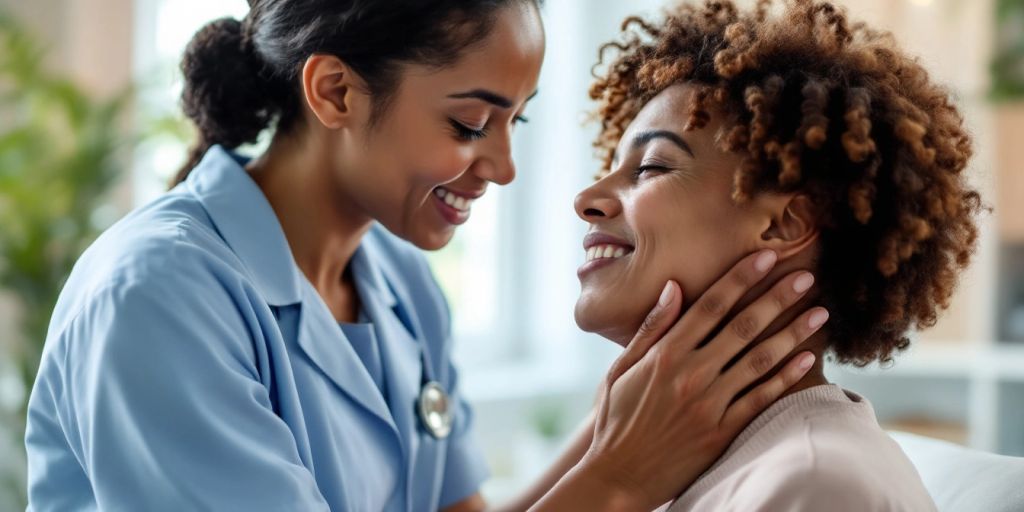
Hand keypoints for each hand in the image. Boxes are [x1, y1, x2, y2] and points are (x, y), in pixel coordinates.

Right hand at [579, 250, 825, 509]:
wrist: (618, 475)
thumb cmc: (615, 418)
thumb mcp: (621, 369)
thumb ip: (651, 329)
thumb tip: (673, 287)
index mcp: (665, 354)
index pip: (710, 306)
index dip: (740, 278)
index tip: (766, 256)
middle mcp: (690, 375)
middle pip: (743, 327)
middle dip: (777, 297)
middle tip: (806, 276)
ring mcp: (709, 404)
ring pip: (760, 361)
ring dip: (793, 333)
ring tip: (819, 313)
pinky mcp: (722, 432)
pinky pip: (761, 399)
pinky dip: (786, 377)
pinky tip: (806, 359)